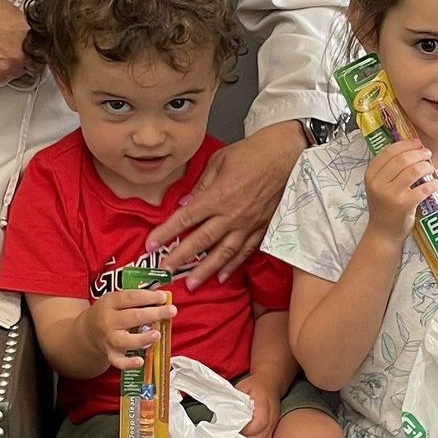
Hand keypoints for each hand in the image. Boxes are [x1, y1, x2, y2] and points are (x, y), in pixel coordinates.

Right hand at [0, 0, 30, 87]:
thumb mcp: (4, 7)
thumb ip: (20, 24)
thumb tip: (25, 30)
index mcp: (25, 33)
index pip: (42, 48)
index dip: (35, 47)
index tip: (32, 48)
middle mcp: (17, 53)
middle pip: (29, 62)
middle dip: (19, 55)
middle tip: (3, 46)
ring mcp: (3, 68)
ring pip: (13, 72)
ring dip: (5, 64)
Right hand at [82, 285, 173, 372]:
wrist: (86, 331)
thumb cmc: (108, 312)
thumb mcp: (115, 299)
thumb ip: (136, 298)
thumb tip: (162, 297)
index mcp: (110, 303)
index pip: (131, 298)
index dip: (148, 297)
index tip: (163, 297)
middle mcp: (108, 321)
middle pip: (132, 317)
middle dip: (153, 314)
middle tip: (171, 311)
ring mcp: (109, 339)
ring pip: (126, 340)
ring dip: (143, 338)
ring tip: (157, 334)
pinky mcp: (110, 354)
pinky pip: (119, 361)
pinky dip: (129, 363)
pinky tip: (140, 361)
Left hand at [148, 120, 305, 287]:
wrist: (286, 155)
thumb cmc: (253, 153)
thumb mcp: (219, 161)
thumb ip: (201, 185)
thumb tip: (185, 203)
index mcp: (217, 195)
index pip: (185, 218)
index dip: (166, 233)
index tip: (151, 244)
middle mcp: (231, 214)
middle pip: (201, 241)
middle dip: (180, 257)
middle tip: (165, 270)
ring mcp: (248, 224)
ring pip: (223, 253)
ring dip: (205, 270)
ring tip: (191, 284)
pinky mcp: (263, 228)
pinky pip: (246, 251)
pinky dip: (233, 265)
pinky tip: (223, 275)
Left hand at [239, 373, 281, 437]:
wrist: (270, 383)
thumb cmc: (256, 385)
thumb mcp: (243, 386)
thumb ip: (235, 400)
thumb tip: (224, 412)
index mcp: (265, 405)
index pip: (258, 423)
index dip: (246, 430)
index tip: (234, 430)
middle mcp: (272, 416)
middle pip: (261, 436)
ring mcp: (274, 423)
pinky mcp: (273, 428)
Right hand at [362, 138, 436, 238]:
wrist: (382, 233)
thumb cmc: (384, 206)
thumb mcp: (378, 185)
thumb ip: (388, 169)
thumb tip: (411, 148)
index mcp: (370, 175)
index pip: (388, 152)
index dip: (405, 144)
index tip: (417, 143)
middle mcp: (378, 183)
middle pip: (402, 159)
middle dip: (419, 153)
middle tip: (427, 154)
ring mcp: (391, 194)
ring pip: (413, 171)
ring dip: (426, 166)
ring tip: (430, 168)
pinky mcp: (404, 205)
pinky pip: (423, 188)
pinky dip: (432, 184)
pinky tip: (435, 183)